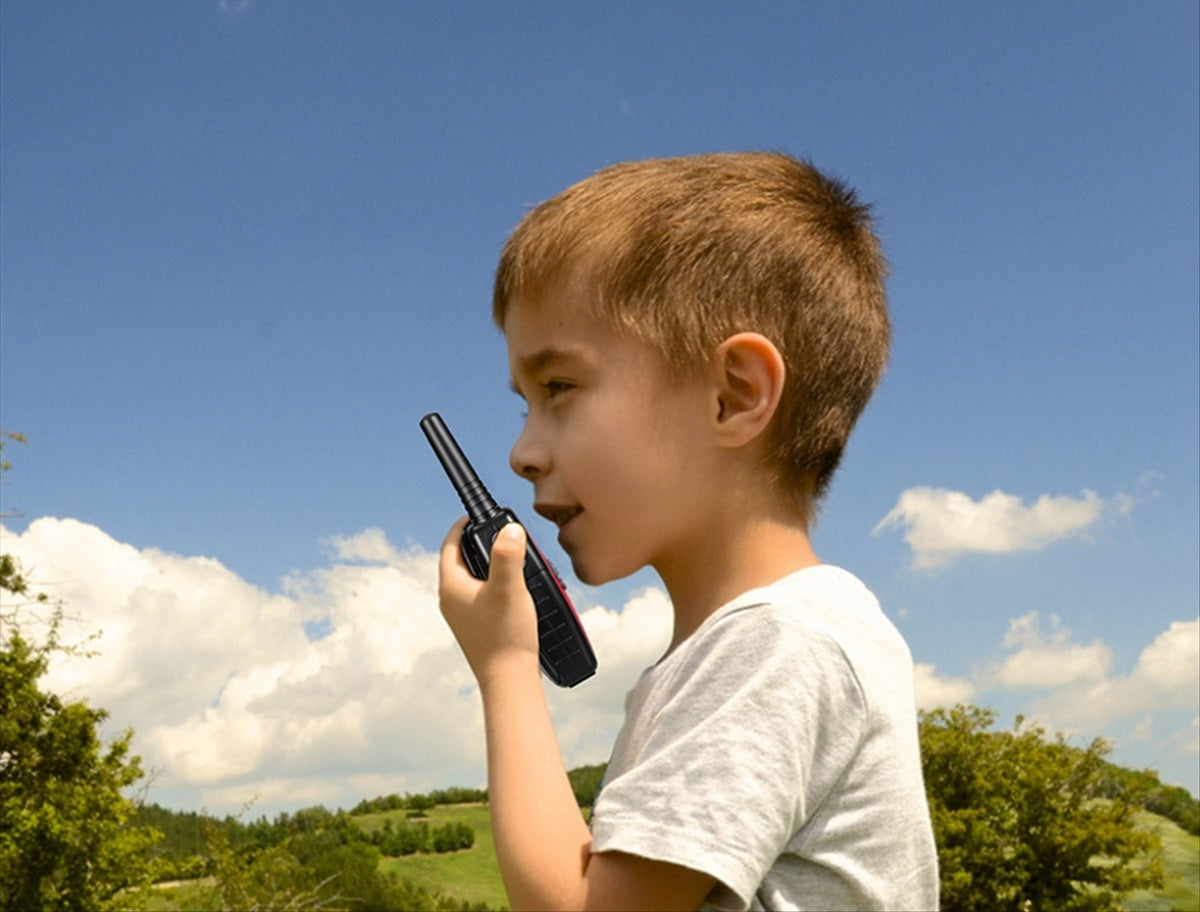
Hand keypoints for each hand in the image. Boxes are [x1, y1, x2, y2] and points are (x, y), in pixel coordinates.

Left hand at [438, 517, 540, 684]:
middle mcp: (451, 600)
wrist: (508, 680)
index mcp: (451, 586)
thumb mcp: (509, 587)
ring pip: (473, 578)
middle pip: (461, 560)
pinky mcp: (476, 626)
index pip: (449, 545)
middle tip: (500, 534)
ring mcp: (463, 615)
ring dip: (489, 565)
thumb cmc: (505, 636)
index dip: (462, 526)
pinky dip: (496, 584)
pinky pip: (482, 595)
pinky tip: (517, 590)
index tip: (475, 514)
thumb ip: (508, 555)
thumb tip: (509, 529)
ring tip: (512, 558)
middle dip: (479, 544)